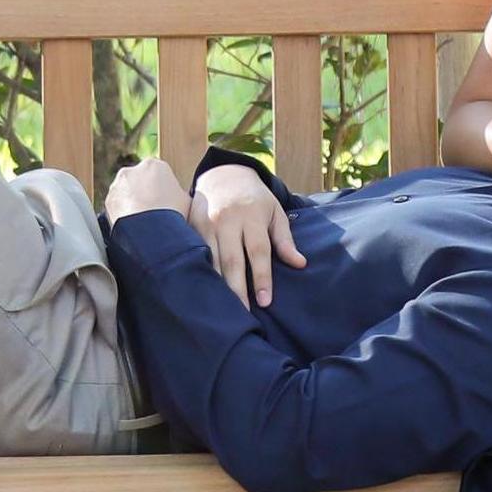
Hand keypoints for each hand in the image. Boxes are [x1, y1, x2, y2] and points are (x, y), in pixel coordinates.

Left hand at [104, 156, 190, 226]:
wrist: (153, 234)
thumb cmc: (174, 215)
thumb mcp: (188, 200)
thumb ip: (180, 193)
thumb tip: (179, 197)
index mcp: (155, 165)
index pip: (158, 174)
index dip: (162, 190)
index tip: (165, 204)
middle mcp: (133, 170)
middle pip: (139, 181)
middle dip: (144, 194)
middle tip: (152, 213)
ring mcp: (118, 184)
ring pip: (126, 193)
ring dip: (131, 203)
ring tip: (142, 222)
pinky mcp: (108, 200)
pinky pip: (117, 206)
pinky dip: (122, 214)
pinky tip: (132, 226)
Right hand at [188, 161, 307, 307]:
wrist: (223, 174)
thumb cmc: (255, 199)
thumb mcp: (275, 212)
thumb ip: (284, 239)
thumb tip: (300, 263)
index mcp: (252, 216)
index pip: (258, 252)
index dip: (262, 278)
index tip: (266, 302)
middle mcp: (227, 219)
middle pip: (232, 261)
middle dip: (237, 290)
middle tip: (243, 316)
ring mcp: (206, 223)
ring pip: (211, 260)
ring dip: (217, 287)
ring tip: (224, 310)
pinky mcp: (191, 226)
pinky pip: (195, 254)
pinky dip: (200, 273)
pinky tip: (204, 291)